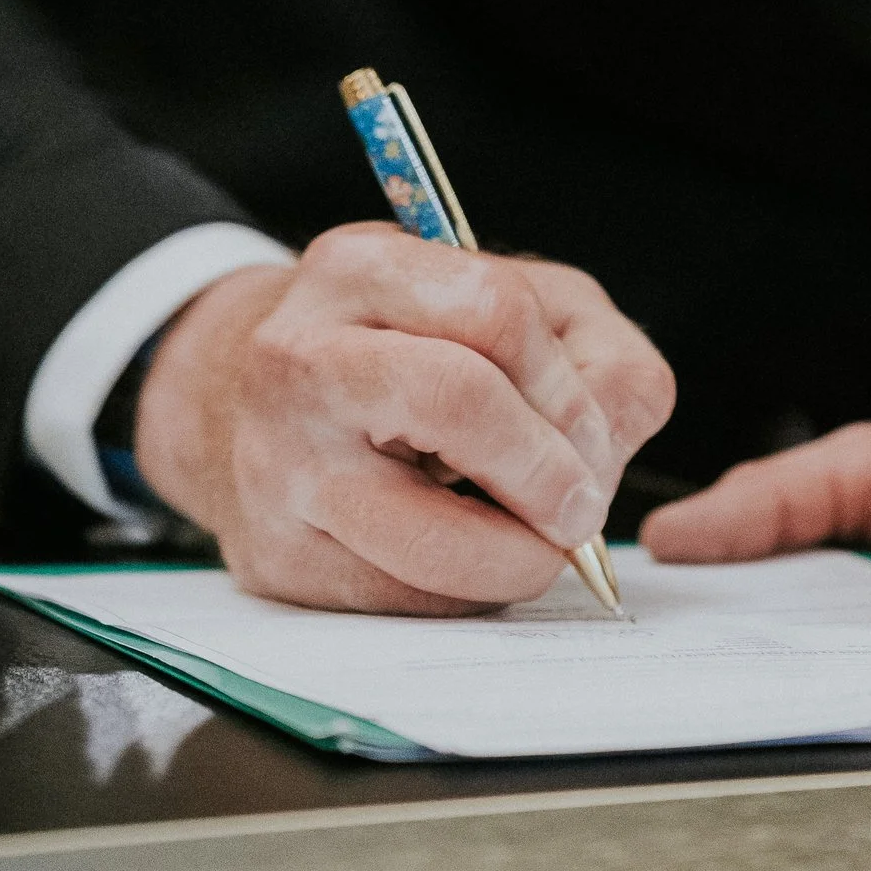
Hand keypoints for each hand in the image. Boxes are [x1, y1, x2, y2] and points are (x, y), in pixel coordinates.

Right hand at [134, 226, 674, 612]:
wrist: (262, 411)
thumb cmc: (420, 352)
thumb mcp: (520, 306)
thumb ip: (600, 356)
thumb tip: (608, 448)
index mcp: (358, 268)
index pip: (495, 311)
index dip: (567, 388)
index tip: (593, 437)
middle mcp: (302, 358)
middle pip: (457, 401)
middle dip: (547, 470)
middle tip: (578, 508)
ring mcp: (278, 466)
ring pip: (429, 539)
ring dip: (518, 556)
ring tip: (535, 540)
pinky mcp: (277, 561)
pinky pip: (403, 602)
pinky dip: (465, 592)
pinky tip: (465, 552)